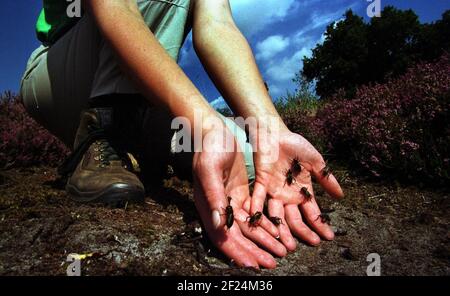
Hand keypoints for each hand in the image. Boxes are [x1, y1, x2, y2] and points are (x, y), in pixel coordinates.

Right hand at [192, 123, 286, 268]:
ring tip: (281, 252)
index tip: (253, 264)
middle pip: (237, 236)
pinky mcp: (240, 194)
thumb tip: (217, 224)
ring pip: (248, 227)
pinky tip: (278, 232)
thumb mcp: (210, 170)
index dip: (237, 251)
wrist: (215, 131)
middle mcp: (218, 209)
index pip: (222, 236)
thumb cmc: (210, 148)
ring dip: (263, 240)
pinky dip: (265, 224)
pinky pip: (253, 215)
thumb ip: (213, 197)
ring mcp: (230, 202)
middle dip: (255, 250)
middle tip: (273, 263)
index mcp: (208, 206)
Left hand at [249, 124, 343, 250]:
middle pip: (295, 218)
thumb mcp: (315, 162)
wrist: (276, 133)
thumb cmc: (295, 146)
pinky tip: (259, 221)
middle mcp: (287, 195)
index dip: (320, 224)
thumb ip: (326, 179)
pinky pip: (259, 198)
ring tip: (287, 243)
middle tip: (311, 243)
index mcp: (302, 191)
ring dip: (281, 229)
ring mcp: (274, 191)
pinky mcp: (262, 183)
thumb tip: (341, 196)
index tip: (329, 237)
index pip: (312, 211)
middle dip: (303, 232)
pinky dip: (258, 208)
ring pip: (277, 215)